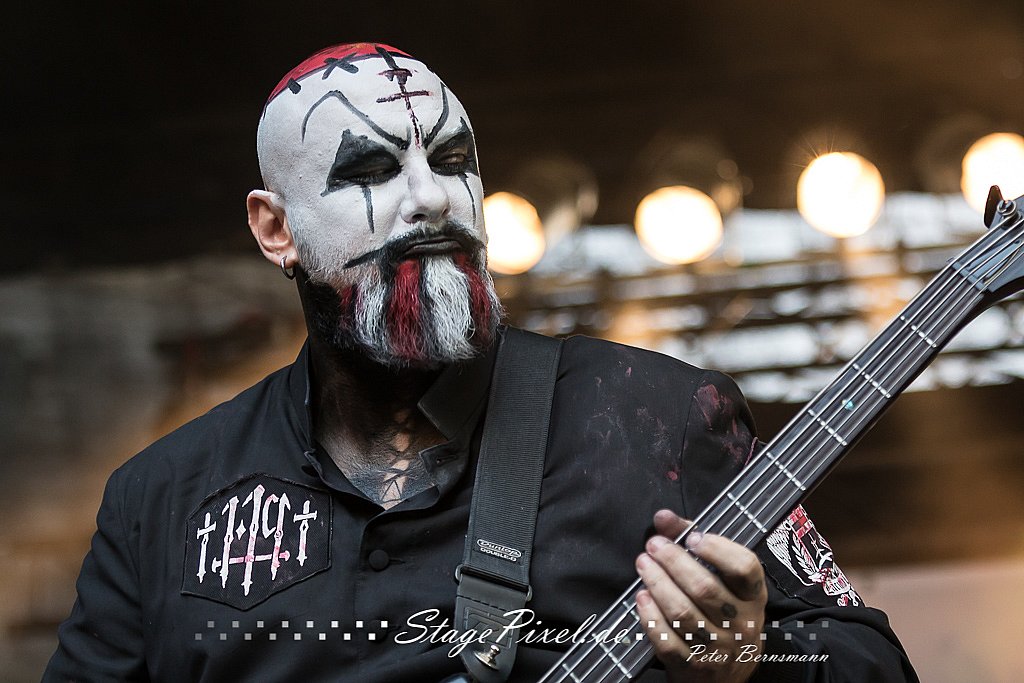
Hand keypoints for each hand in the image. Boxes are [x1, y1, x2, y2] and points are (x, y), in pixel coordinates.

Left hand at [634, 510, 767, 682]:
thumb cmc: (724, 614)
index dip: (717, 549)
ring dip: (657, 583)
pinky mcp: (694, 666)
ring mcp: (718, 647)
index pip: (745, 568)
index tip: (693, 538)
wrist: (728, 674)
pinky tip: (642, 597)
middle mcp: (740, 622)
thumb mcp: (724, 581)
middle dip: (673, 562)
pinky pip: (667, 640)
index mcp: (752, 596)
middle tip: (653, 545)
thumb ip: (694, 542)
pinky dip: (651, 616)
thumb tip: (663, 517)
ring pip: (682, 612)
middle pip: (704, 588)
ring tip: (643, 564)